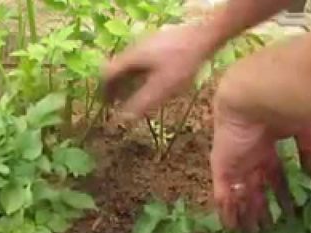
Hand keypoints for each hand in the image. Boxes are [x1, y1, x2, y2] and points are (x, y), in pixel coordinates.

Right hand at [103, 23, 219, 119]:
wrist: (205, 36)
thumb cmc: (182, 63)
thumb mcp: (162, 88)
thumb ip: (142, 103)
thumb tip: (123, 119)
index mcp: (131, 58)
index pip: (107, 75)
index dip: (105, 92)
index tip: (107, 105)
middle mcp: (135, 48)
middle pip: (117, 69)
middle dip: (116, 87)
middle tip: (118, 103)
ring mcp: (147, 43)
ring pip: (130, 65)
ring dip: (128, 81)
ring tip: (134, 96)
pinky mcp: (159, 43)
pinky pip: (142, 61)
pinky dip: (140, 74)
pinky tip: (152, 83)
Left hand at [210, 84, 310, 232]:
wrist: (254, 95)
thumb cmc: (282, 106)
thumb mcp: (305, 131)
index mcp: (268, 145)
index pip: (273, 174)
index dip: (280, 192)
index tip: (289, 210)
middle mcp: (249, 156)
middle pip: (256, 188)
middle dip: (262, 208)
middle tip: (269, 229)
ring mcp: (235, 163)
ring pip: (240, 195)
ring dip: (247, 214)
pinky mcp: (222, 169)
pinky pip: (223, 195)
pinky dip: (228, 212)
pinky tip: (232, 229)